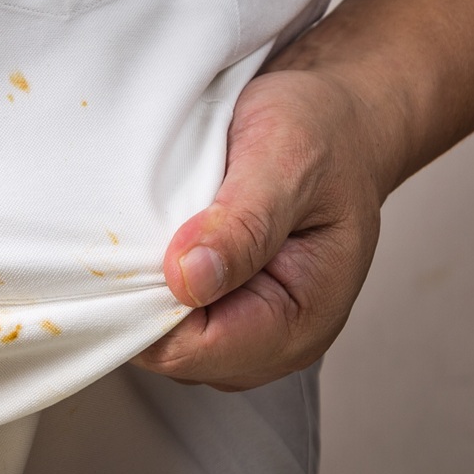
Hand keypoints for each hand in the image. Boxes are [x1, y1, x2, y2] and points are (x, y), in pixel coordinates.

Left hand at [134, 67, 391, 390]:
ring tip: (160, 229)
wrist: (339, 120)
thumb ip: (243, 224)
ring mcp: (245, 332)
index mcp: (302, 320)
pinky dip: (150, 281)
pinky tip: (162, 241)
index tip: (133, 252)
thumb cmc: (324, 135)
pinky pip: (165, 318)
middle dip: (143, 300)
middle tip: (143, 231)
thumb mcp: (286, 161)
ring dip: (143, 289)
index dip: (149, 309)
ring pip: (161, 339)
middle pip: (171, 353)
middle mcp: (274, 341)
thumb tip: (191, 278)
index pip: (193, 352)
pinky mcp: (222, 313)